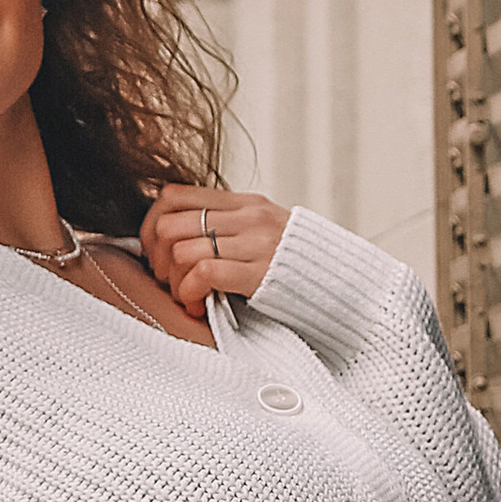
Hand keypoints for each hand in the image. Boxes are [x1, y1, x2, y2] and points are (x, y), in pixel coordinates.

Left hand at [141, 185, 289, 316]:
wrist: (349, 286)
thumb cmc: (299, 268)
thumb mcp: (264, 232)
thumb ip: (229, 227)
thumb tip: (178, 233)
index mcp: (244, 203)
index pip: (173, 195)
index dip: (151, 224)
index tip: (156, 252)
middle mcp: (248, 216)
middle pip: (169, 224)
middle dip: (158, 258)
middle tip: (169, 281)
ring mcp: (256, 242)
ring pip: (181, 249)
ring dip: (174, 281)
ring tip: (188, 297)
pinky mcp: (260, 272)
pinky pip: (203, 272)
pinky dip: (190, 292)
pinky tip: (200, 306)